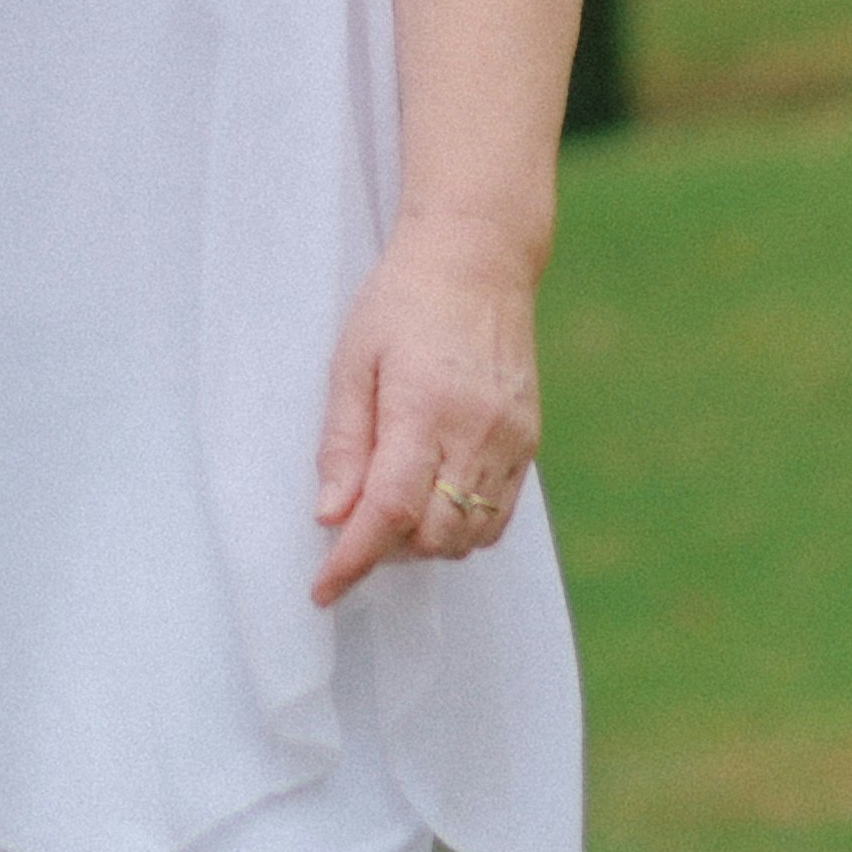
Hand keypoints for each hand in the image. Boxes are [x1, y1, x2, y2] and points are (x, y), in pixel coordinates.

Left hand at [308, 211, 544, 605]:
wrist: (477, 261)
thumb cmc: (400, 303)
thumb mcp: (351, 361)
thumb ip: (344, 443)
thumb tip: (330, 517)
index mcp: (424, 408)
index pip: (390, 510)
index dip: (354, 559)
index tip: (322, 590)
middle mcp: (477, 434)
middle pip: (434, 536)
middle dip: (388, 549)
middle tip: (353, 524)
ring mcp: (511, 443)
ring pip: (470, 535)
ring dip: (425, 541)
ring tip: (391, 504)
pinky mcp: (529, 444)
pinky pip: (499, 517)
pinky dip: (462, 526)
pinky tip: (432, 498)